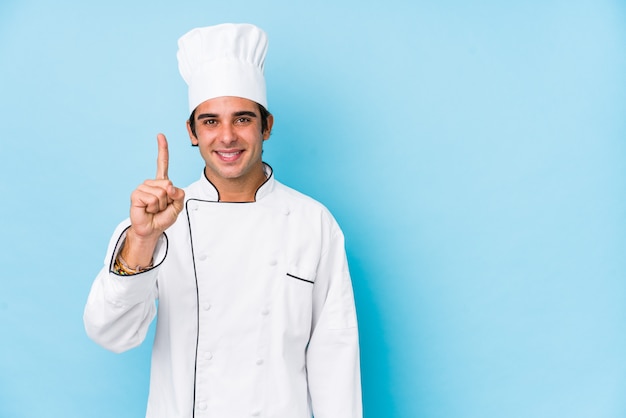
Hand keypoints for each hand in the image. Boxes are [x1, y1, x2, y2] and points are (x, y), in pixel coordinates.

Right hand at [123, 134, 184, 265]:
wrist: (152, 229)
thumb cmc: (163, 217)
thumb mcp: (177, 206)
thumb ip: (179, 194)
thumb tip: (168, 186)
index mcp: (162, 182)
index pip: (162, 163)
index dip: (162, 149)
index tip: (160, 135)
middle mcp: (151, 183)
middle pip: (168, 185)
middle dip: (169, 200)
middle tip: (161, 207)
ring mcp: (142, 188)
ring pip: (161, 193)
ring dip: (161, 205)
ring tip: (154, 210)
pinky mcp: (136, 195)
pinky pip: (152, 198)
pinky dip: (153, 207)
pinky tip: (148, 210)